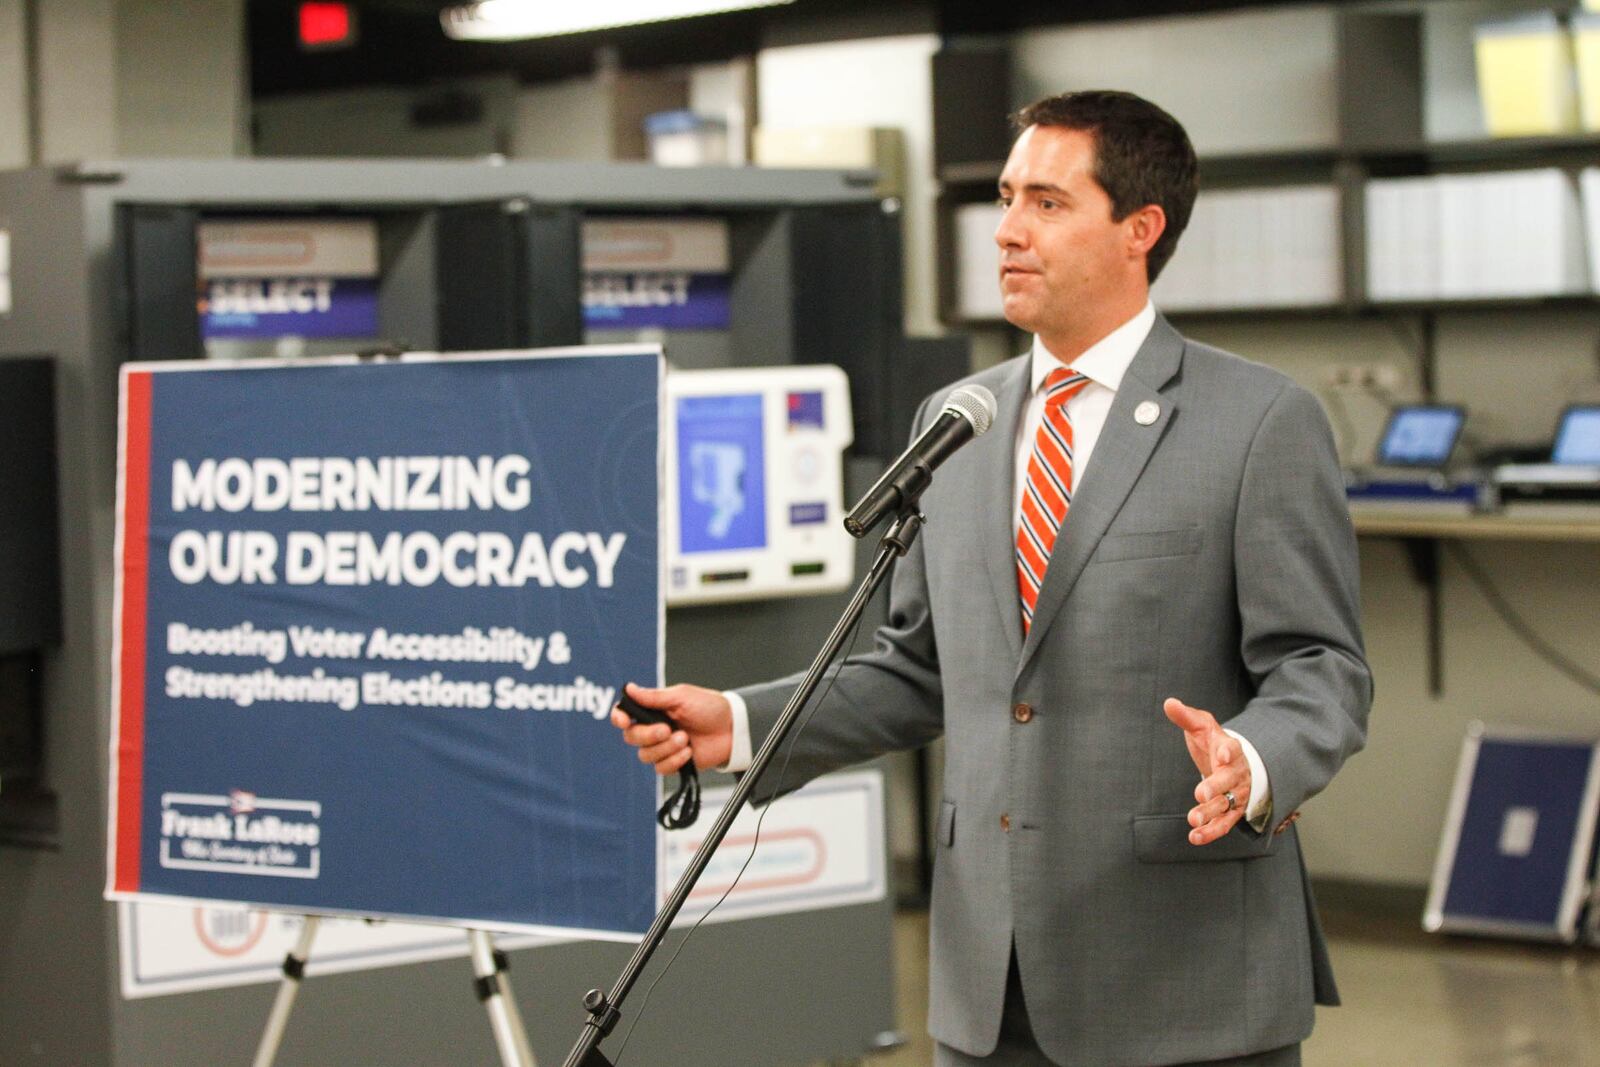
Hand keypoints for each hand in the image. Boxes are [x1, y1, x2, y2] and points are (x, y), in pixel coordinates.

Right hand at [609, 682, 732, 774]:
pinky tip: (689, 752)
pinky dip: (674, 760)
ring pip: (645, 755)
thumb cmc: (709, 707)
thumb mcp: (682, 697)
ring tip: (685, 739)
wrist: (732, 729)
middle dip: (648, 735)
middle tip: (668, 729)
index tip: (624, 721)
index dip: (619, 718)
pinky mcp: (673, 762)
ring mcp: (663, 747)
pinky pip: (661, 768)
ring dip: (665, 748)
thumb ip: (654, 697)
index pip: (625, 714)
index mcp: (653, 709)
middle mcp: (654, 728)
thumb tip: (629, 689)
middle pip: (632, 737)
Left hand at [1162, 697, 1252, 845]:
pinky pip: (1224, 824)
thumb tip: (1168, 703)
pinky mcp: (1232, 812)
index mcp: (1230, 749)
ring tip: (1193, 820)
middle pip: (1230, 781)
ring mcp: (1236, 794)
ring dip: (1211, 813)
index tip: (1221, 755)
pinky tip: (1194, 837)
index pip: (1233, 749)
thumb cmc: (1213, 742)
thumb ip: (1186, 716)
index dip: (1228, 752)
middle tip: (1200, 793)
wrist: (1230, 763)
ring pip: (1226, 805)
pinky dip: (1211, 832)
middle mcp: (1237, 773)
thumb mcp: (1201, 726)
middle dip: (1216, 787)